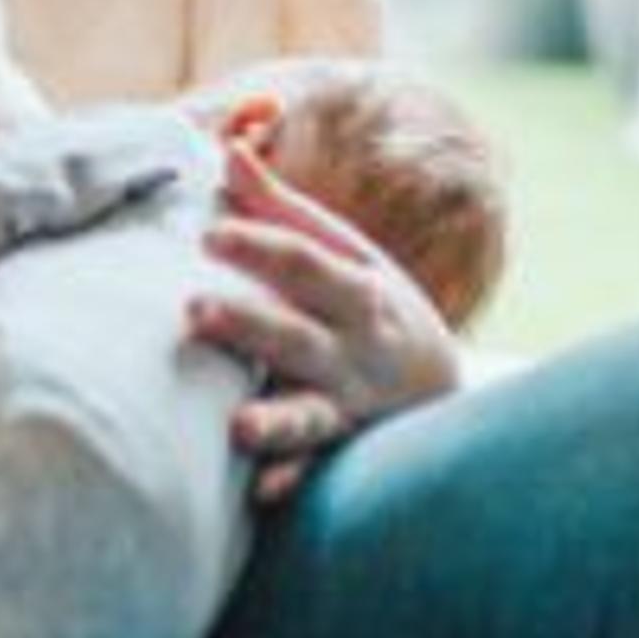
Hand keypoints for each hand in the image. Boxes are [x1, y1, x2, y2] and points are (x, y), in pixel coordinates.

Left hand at [188, 138, 463, 504]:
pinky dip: (293, 480)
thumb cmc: (371, 305)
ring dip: (275, 419)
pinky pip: (317, 471)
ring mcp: (351, 404)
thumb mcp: (343, 252)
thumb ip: (279, 207)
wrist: (446, 384)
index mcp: (354, 288)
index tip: (208, 233)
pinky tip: (264, 490)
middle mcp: (355, 348)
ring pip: (310, 412)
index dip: (257, 244)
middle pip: (298, 333)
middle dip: (249, 323)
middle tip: (192, 309)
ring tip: (238, 428)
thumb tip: (228, 147)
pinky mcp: (341, 450)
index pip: (303, 260)